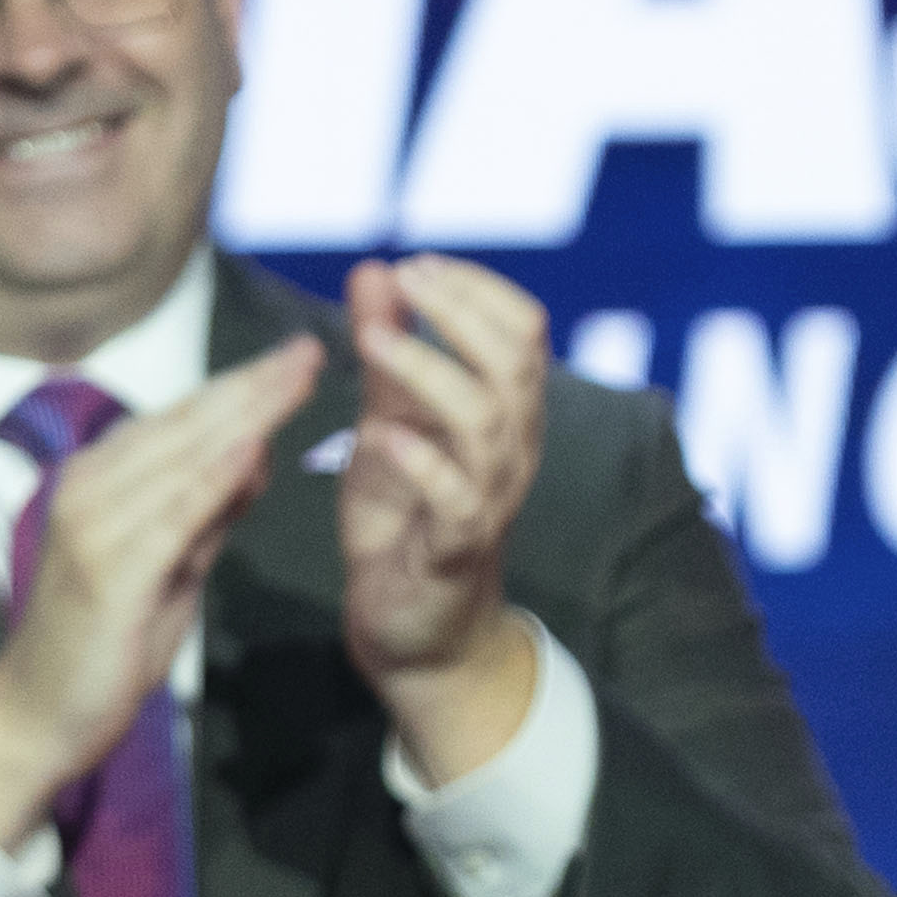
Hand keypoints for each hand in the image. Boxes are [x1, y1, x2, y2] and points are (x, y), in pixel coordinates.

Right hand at [0, 335, 323, 846]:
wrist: (39, 719)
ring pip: (179, 457)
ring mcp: (90, 527)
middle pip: (183, 424)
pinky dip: (211, 479)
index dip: (241, 386)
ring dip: (241, 414)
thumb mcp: (171, 568)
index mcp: (100, 481)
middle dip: (250, 385)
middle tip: (308, 348)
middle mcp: (87, 488)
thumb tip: (254, 454)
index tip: (296, 356)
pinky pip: (169, 517)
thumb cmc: (104, 646)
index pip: (181, 420)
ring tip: (294, 377)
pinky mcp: (105, 572)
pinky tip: (253, 449)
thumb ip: (207, 513)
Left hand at [340, 253, 548, 773]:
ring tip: (373, 342)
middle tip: (404, 279)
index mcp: (504, 414)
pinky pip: (456, 499)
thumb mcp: (388, 419)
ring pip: (487, 420)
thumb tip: (374, 269)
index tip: (416, 264)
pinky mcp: (456, 550)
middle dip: (460, 311)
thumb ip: (387, 348)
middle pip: (517, 362)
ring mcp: (489, 500)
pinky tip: (376, 434)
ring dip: (430, 370)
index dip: (476, 288)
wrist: (415, 632)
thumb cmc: (406, 521)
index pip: (524, 330)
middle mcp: (511, 451)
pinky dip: (418, 460)